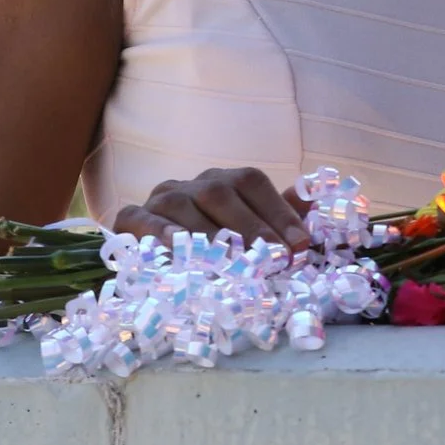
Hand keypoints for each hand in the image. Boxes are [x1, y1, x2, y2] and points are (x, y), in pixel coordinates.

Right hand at [112, 166, 309, 247]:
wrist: (148, 263)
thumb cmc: (209, 250)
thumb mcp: (247, 234)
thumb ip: (278, 214)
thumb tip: (313, 195)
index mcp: (222, 181)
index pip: (252, 182)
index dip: (278, 211)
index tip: (301, 244)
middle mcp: (192, 184)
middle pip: (220, 191)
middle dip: (250, 226)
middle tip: (273, 258)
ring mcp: (160, 199)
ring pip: (182, 204)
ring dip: (209, 233)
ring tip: (231, 260)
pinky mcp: (131, 218)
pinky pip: (141, 218)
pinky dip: (159, 231)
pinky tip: (176, 247)